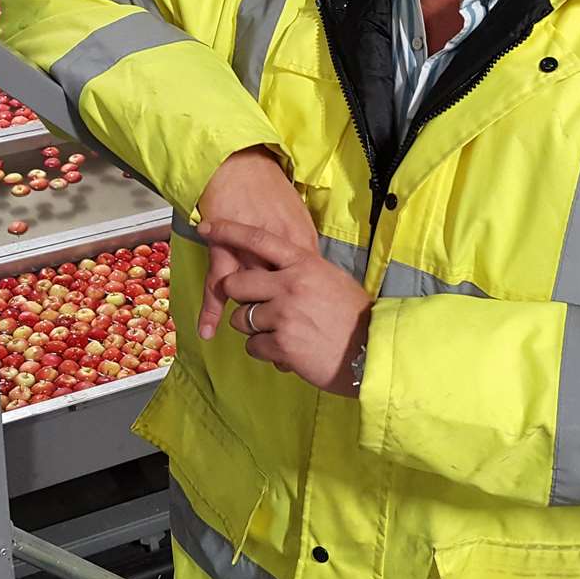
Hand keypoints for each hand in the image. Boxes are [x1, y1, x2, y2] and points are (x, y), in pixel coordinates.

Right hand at [195, 147, 318, 339]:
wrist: (239, 164)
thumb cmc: (268, 188)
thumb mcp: (296, 217)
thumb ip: (302, 248)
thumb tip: (311, 275)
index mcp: (300, 243)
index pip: (310, 287)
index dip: (313, 313)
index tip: (318, 336)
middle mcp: (278, 251)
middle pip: (284, 299)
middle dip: (289, 328)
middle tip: (295, 354)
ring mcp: (250, 252)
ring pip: (252, 298)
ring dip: (256, 327)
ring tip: (267, 353)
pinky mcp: (224, 249)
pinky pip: (218, 285)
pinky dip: (211, 309)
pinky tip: (209, 332)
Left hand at [201, 218, 370, 395]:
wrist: (372, 351)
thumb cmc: (354, 316)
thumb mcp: (330, 279)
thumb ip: (301, 272)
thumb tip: (277, 270)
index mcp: (304, 263)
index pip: (258, 239)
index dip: (229, 231)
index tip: (207, 227)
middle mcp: (290, 285)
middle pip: (236, 283)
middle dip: (239, 296)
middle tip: (255, 305)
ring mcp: (284, 314)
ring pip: (241, 319)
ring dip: (254, 329)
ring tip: (280, 333)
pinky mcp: (281, 344)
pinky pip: (253, 346)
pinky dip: (266, 351)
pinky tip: (288, 351)